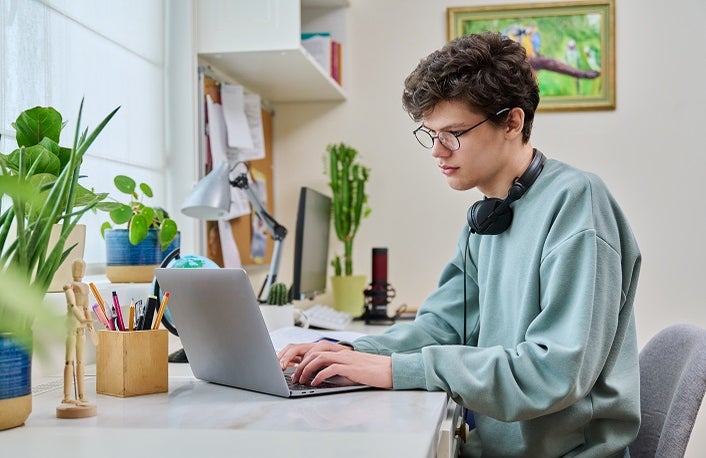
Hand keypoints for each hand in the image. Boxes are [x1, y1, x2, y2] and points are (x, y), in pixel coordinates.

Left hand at [278, 341, 392, 388]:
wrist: (389, 370)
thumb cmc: (370, 372)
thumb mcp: (349, 369)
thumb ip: (334, 370)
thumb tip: (318, 377)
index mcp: (339, 352)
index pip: (315, 350)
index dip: (302, 359)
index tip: (294, 369)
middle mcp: (341, 352)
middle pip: (313, 352)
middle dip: (300, 365)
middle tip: (294, 377)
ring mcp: (345, 359)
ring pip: (319, 358)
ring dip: (307, 369)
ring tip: (301, 380)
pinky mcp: (350, 367)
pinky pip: (330, 368)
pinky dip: (319, 375)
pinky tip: (314, 383)